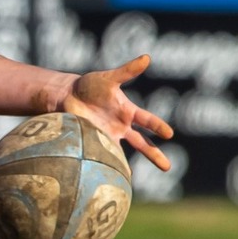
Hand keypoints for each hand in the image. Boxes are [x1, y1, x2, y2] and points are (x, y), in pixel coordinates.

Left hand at [62, 54, 174, 171]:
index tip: (169, 134)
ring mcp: (109, 136)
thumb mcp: (109, 78)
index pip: (147, 120)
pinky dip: (110, 166)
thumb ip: (127, 71)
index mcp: (128, 111)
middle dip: (154, 154)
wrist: (68, 96)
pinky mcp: (94, 142)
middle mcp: (122, 127)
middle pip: (142, 143)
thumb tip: (147, 57)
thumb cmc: (90, 85)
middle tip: (167, 167)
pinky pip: (104, 156)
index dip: (158, 127)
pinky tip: (115, 178)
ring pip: (125, 154)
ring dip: (132, 166)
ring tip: (135, 181)